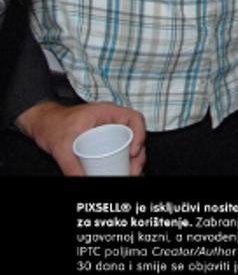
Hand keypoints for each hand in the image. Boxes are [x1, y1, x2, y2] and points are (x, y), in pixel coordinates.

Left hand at [16, 100, 146, 175]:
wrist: (42, 124)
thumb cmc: (52, 124)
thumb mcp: (61, 145)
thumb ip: (70, 165)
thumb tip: (81, 180)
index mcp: (106, 112)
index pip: (134, 118)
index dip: (139, 135)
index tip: (133, 152)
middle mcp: (111, 119)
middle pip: (134, 135)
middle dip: (138, 154)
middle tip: (133, 170)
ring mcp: (108, 129)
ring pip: (129, 143)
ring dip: (133, 159)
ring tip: (130, 173)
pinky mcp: (103, 139)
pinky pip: (119, 147)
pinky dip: (124, 159)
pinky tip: (123, 169)